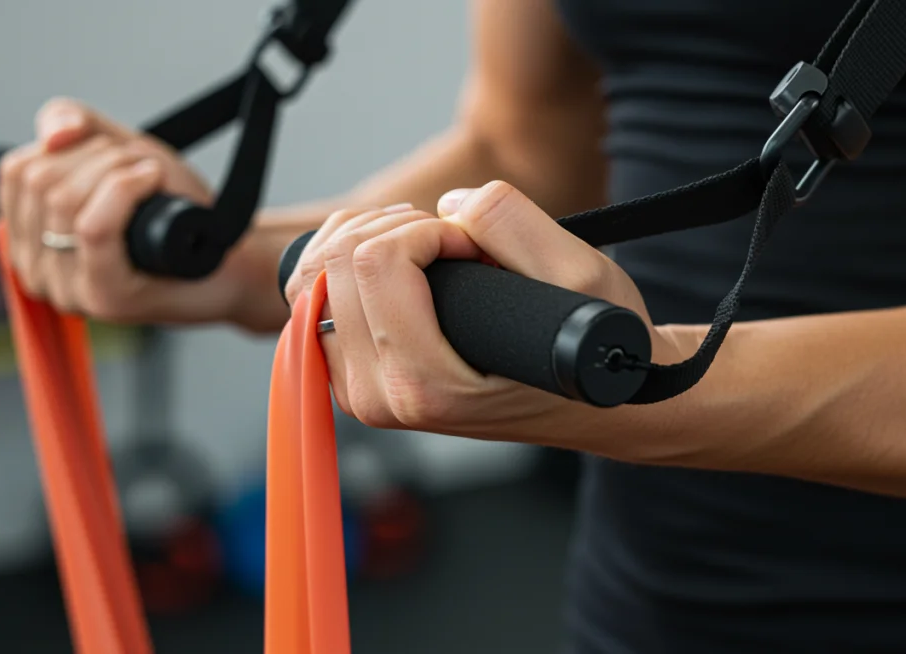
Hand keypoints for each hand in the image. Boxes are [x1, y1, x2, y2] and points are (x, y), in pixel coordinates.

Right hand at [0, 97, 250, 324]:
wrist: (230, 256)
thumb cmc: (175, 211)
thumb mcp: (117, 152)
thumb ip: (73, 124)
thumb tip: (52, 135)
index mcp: (28, 238)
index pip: (16, 171)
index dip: (66, 145)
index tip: (111, 155)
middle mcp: (38, 271)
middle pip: (39, 182)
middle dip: (98, 155)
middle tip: (140, 167)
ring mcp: (69, 290)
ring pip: (64, 200)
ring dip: (117, 168)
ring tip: (151, 178)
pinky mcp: (105, 298)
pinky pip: (93, 227)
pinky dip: (125, 189)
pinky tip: (152, 181)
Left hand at [287, 181, 674, 453]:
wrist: (593, 397)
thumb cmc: (590, 347)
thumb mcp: (581, 276)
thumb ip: (513, 226)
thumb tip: (447, 206)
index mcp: (425, 385)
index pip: (376, 263)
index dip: (429, 228)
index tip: (473, 245)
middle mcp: (379, 396)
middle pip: (336, 263)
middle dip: (397, 228)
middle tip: (453, 241)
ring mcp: (358, 390)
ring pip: (312, 275)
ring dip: (368, 236)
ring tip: (426, 242)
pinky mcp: (350, 376)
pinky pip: (312, 296)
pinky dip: (347, 256)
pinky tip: (392, 251)